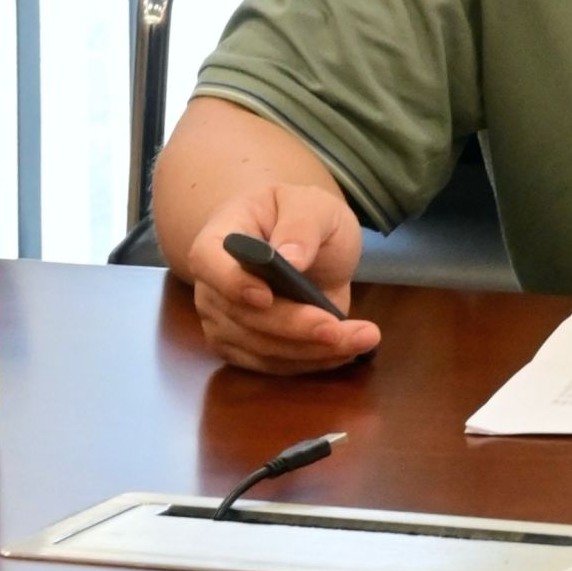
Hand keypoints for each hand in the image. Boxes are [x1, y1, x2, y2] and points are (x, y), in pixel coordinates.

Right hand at [187, 182, 380, 375]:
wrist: (304, 244)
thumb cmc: (300, 216)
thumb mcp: (312, 205)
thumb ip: (301, 225)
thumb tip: (290, 258)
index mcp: (218, 239)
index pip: (209, 263)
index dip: (233, 283)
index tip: (266, 296)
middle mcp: (213, 286)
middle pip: (243, 316)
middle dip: (293, 327)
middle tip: (337, 329)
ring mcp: (225, 322)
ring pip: (262, 348)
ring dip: (312, 350)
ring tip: (362, 338)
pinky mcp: (245, 349)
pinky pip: (275, 365)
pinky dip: (313, 361)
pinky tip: (348, 349)